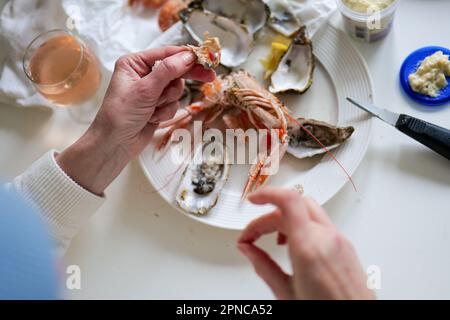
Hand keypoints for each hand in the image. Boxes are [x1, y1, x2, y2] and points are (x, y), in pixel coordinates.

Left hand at [57, 46, 214, 194]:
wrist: (115, 145)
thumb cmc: (120, 115)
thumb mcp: (144, 90)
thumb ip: (167, 72)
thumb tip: (188, 57)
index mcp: (134, 63)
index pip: (166, 54)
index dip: (186, 57)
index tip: (204, 59)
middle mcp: (143, 74)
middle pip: (175, 70)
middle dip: (185, 78)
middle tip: (209, 76)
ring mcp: (152, 91)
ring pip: (177, 89)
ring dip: (168, 101)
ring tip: (153, 109)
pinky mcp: (158, 106)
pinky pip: (174, 104)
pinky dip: (166, 112)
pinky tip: (152, 118)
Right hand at [238, 187, 373, 299]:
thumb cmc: (328, 312)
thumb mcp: (286, 294)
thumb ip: (263, 266)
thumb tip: (248, 249)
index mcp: (309, 247)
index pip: (288, 200)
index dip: (267, 193)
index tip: (253, 200)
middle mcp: (327, 237)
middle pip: (292, 206)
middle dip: (267, 217)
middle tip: (252, 237)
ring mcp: (339, 239)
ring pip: (306, 210)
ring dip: (285, 218)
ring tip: (273, 239)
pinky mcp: (345, 245)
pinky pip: (319, 222)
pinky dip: (300, 225)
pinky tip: (293, 243)